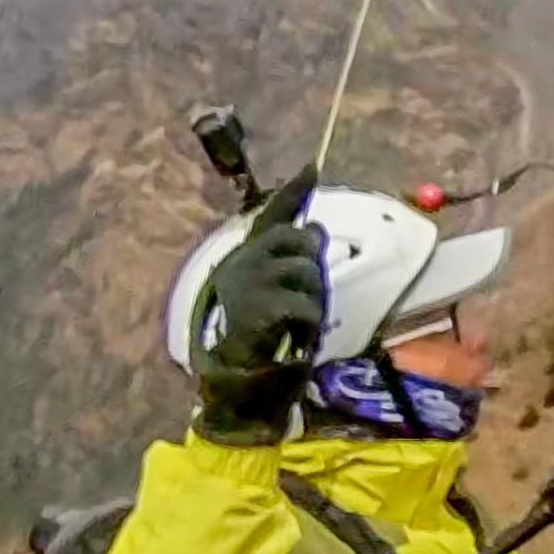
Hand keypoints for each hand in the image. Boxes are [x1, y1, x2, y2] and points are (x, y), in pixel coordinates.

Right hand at [192, 176, 325, 444]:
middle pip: (300, 240)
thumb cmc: (262, 341)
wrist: (239, 386)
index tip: (313, 166)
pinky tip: (290, 339)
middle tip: (299, 301)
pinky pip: (306, 305)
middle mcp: (240, 262)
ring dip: (312, 301)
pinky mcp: (259, 306)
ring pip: (309, 272)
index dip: (294, 191)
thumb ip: (293, 261)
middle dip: (310, 267)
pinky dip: (307, 326)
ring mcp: (247, 282)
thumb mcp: (279, 293)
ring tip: (292, 325)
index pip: (273, 216)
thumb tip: (314, 225)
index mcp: (243, 258)